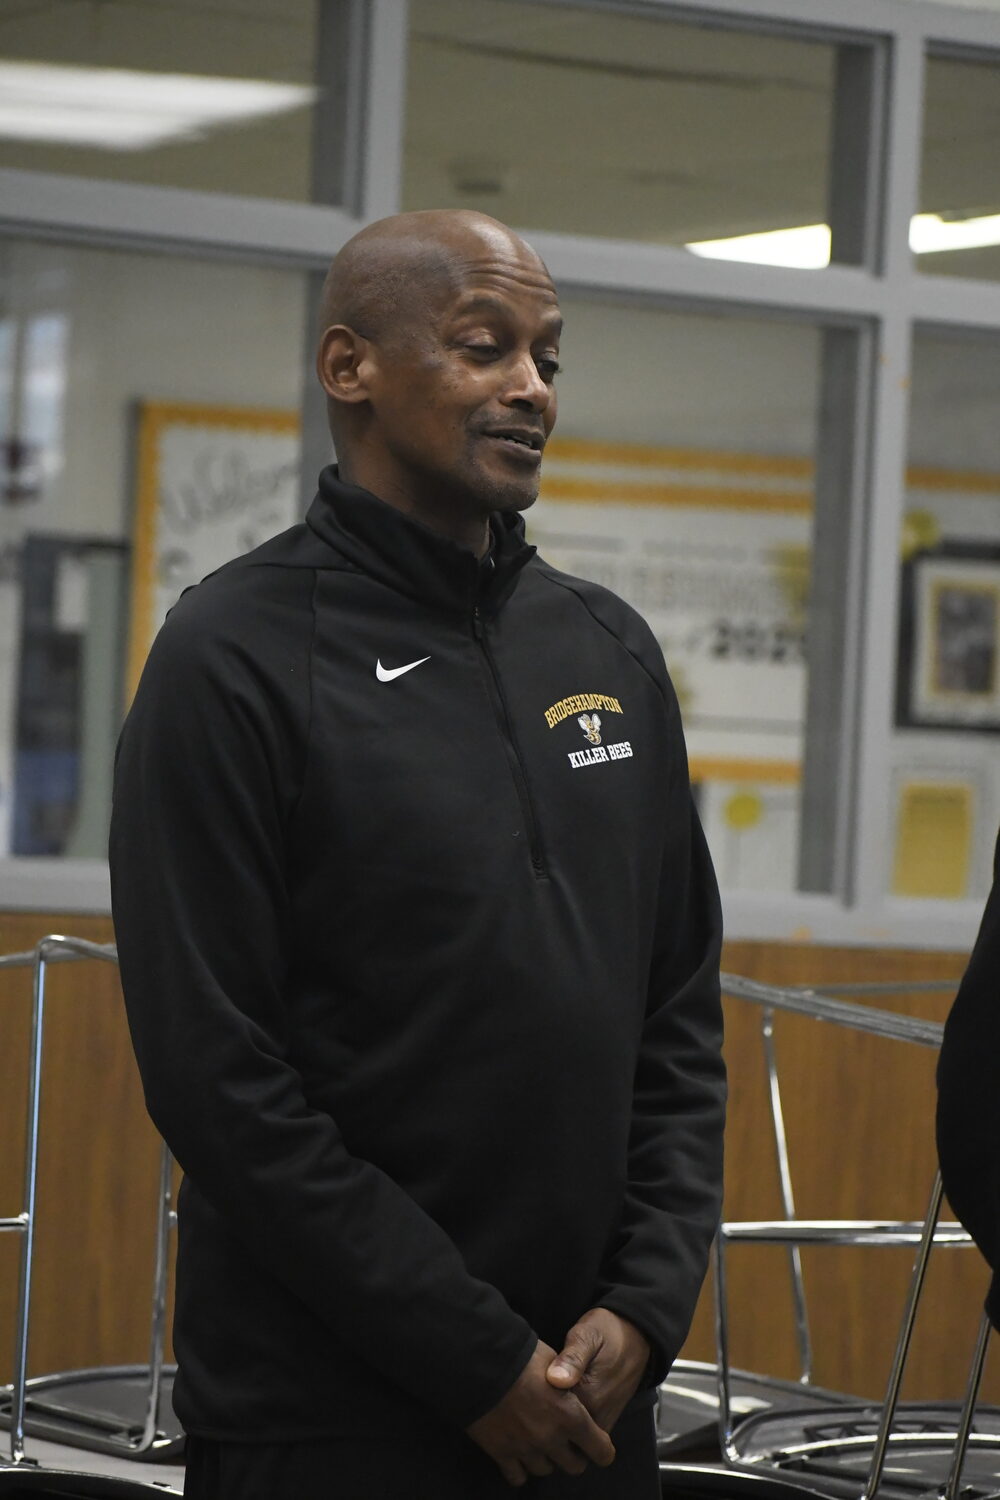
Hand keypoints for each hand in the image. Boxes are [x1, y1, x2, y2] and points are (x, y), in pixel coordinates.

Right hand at [466, 1339, 615, 1487]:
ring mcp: (525, 1448)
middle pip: (574, 1466)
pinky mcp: (501, 1453)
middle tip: (567, 1442)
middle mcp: (551, 1438)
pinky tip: (519, 1453)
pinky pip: (517, 1477)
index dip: (601, 1448)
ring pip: (545, 1470)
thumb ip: (567, 1381)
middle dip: (574, 1455)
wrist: (481, 1361)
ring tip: (540, 1442)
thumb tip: (572, 1387)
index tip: (597, 1444)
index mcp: (570, 1415)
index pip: (601, 1450)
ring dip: (546, 1459)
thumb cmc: (521, 1355)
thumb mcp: (554, 1360)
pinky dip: (520, 1468)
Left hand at [546, 1308, 650, 1432]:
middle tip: (534, 1386)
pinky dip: (568, 1418)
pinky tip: (559, 1396)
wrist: (636, 1334)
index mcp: (590, 1397)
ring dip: (556, 1417)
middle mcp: (598, 1415)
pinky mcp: (605, 1418)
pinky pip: (582, 1429)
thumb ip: (572, 1358)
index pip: (552, 1415)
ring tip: (545, 1390)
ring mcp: (603, 1420)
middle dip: (544, 1412)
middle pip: (560, 1427)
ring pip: (571, 1432)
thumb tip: (555, 1380)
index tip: (528, 1382)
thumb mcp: (587, 1335)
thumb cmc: (608, 1330)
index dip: (535, 1400)